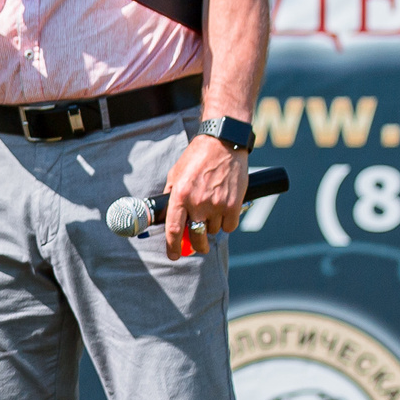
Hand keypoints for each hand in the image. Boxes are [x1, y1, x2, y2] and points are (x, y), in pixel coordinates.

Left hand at [163, 135, 248, 260]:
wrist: (223, 144)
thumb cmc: (197, 157)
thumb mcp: (176, 174)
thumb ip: (171, 195)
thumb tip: (165, 216)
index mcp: (180, 196)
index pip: (173, 229)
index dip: (172, 247)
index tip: (173, 255)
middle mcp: (198, 203)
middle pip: (196, 236)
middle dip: (196, 245)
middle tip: (197, 246)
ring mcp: (217, 205)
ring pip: (214, 231)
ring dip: (212, 228)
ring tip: (212, 213)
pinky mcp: (234, 204)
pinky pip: (229, 226)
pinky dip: (227, 223)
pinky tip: (224, 213)